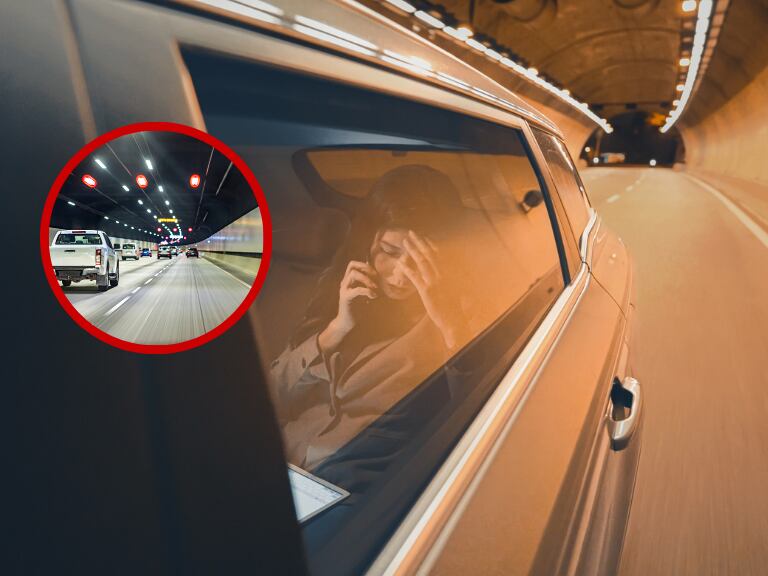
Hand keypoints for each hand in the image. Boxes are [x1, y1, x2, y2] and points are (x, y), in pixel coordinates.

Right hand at [319, 261, 377, 353]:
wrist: (347, 323)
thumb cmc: (358, 309)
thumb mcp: (365, 294)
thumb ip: (369, 285)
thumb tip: (378, 276)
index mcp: (349, 280)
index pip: (353, 264)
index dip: (365, 265)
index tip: (375, 274)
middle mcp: (345, 282)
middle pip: (352, 265)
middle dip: (366, 268)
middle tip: (375, 277)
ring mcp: (344, 289)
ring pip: (353, 274)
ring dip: (367, 279)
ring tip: (375, 288)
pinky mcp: (346, 298)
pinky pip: (356, 289)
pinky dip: (367, 291)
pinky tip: (373, 296)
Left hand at [398, 231, 469, 350]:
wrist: (455, 320)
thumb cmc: (454, 307)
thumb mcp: (453, 290)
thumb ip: (447, 279)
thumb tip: (441, 273)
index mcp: (449, 273)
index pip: (439, 255)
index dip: (430, 245)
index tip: (424, 238)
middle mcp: (442, 274)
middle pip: (429, 254)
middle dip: (419, 242)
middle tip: (411, 233)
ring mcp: (434, 282)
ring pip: (422, 261)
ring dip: (413, 250)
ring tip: (405, 242)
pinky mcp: (427, 291)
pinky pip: (415, 277)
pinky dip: (407, 269)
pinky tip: (400, 263)